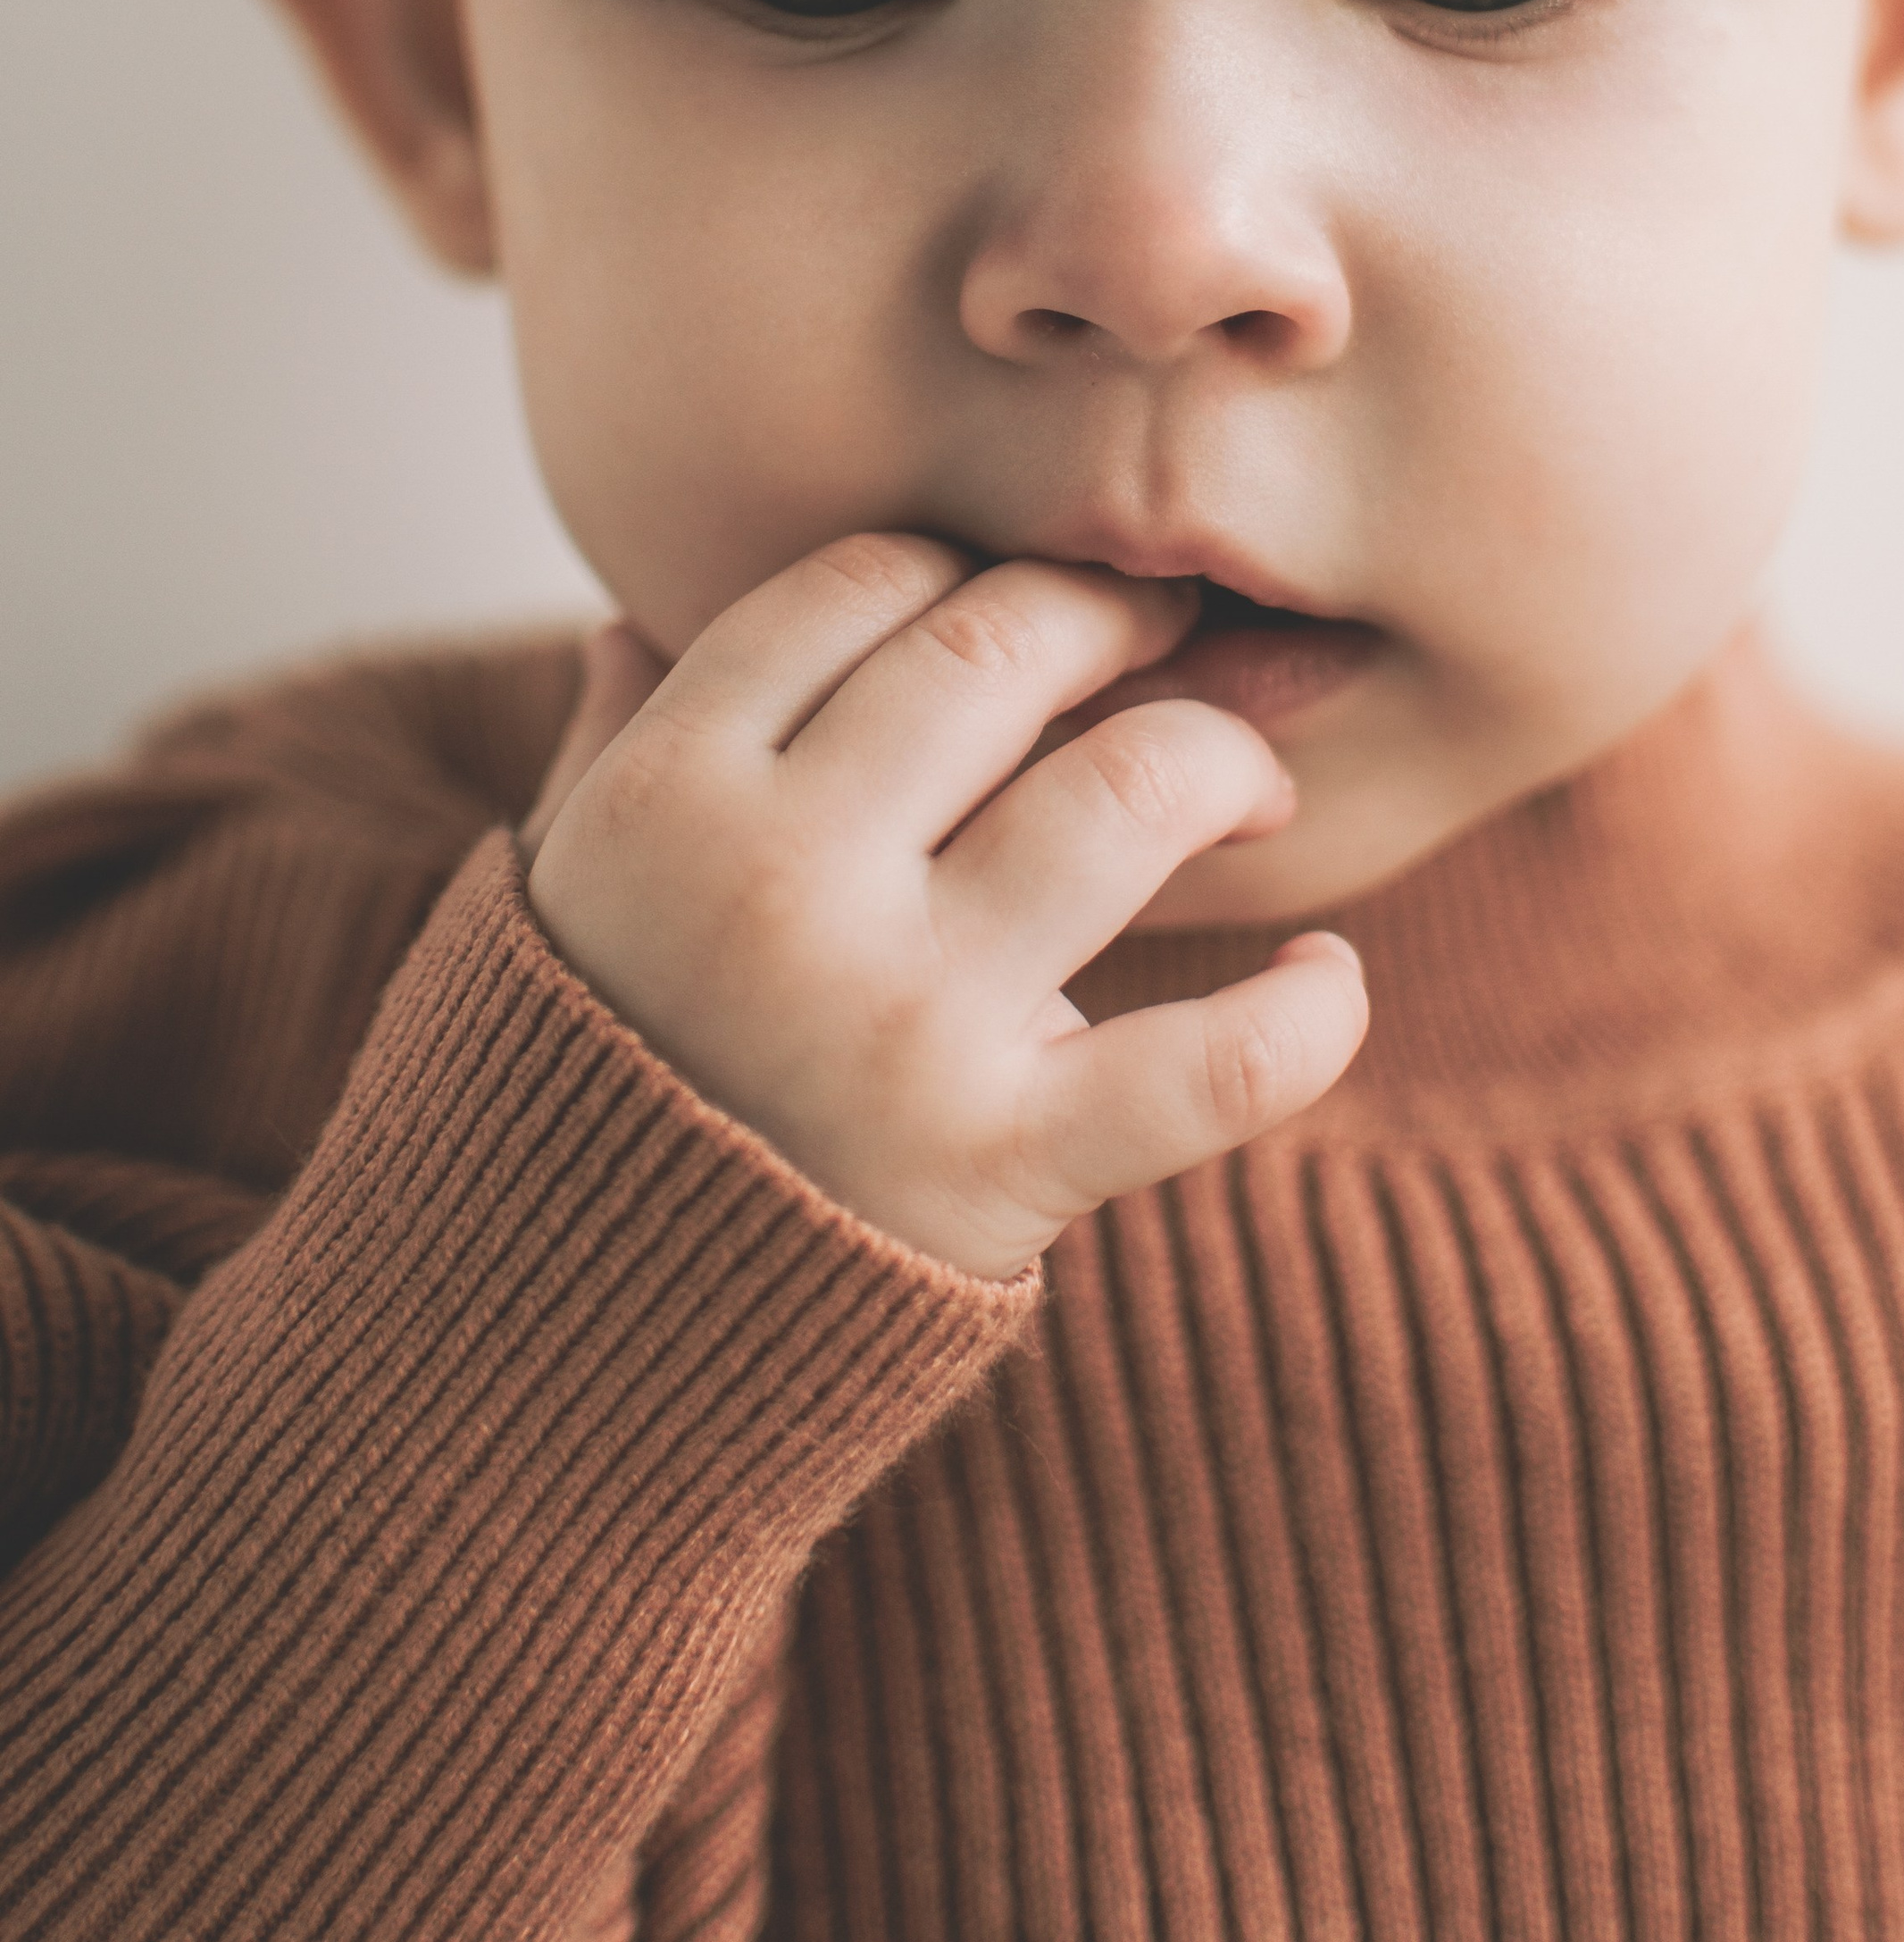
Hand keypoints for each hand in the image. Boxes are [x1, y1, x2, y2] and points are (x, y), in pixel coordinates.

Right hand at [518, 542, 1369, 1279]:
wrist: (536, 1378)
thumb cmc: (561, 1098)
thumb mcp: (549, 899)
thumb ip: (606, 747)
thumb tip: (636, 617)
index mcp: (664, 795)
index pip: (858, 584)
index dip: (966, 564)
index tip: (1023, 601)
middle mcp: (780, 882)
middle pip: (999, 648)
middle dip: (1110, 619)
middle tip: (1166, 642)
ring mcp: (899, 1021)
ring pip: (1124, 795)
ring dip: (1219, 762)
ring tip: (1247, 794)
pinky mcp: (1000, 1166)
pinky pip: (1212, 1065)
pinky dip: (1307, 1018)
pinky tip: (1329, 977)